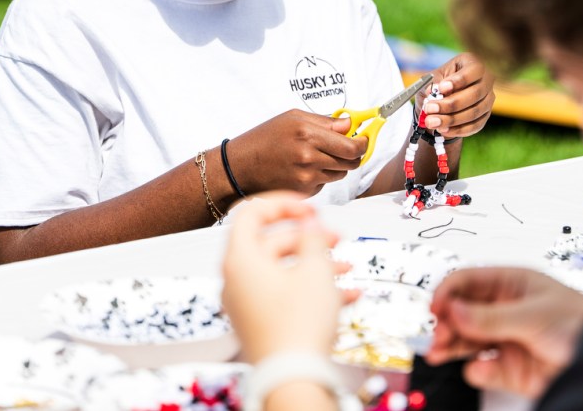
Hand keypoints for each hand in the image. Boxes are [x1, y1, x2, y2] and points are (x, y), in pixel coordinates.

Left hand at [221, 193, 342, 362]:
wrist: (293, 380)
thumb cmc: (298, 327)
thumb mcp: (315, 270)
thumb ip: (312, 237)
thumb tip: (308, 221)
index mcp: (240, 259)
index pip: (252, 212)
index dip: (283, 203)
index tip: (310, 208)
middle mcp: (236, 278)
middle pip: (270, 242)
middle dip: (308, 238)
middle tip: (335, 237)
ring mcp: (246, 302)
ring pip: (282, 270)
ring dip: (316, 264)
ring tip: (346, 268)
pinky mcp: (259, 322)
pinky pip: (284, 294)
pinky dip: (311, 289)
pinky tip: (345, 295)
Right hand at [226, 110, 366, 196]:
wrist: (239, 167)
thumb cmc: (264, 138)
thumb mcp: (292, 118)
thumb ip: (325, 121)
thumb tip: (350, 124)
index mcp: (307, 134)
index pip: (351, 146)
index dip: (363, 143)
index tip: (364, 138)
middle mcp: (309, 157)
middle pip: (351, 162)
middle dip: (354, 154)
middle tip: (348, 147)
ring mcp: (306, 178)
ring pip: (340, 173)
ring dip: (338, 165)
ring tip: (319, 155)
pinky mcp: (303, 192)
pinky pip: (325, 183)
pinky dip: (322, 176)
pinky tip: (305, 168)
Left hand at [421, 53, 494, 138]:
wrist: (441, 102)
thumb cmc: (436, 86)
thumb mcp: (431, 80)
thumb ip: (431, 84)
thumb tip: (432, 91)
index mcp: (472, 63)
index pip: (473, 70)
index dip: (458, 80)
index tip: (441, 88)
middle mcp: (486, 80)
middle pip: (475, 94)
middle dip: (450, 104)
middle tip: (430, 109)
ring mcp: (488, 99)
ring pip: (475, 112)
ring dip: (452, 119)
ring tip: (432, 122)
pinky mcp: (485, 115)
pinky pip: (475, 125)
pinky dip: (458, 129)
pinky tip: (443, 129)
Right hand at [427, 267, 582, 398]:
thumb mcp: (534, 316)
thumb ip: (492, 317)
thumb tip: (455, 310)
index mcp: (512, 284)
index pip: (469, 281)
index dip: (449, 292)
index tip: (436, 308)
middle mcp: (505, 310)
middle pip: (462, 312)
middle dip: (446, 322)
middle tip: (438, 335)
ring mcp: (506, 339)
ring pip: (466, 340)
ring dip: (451, 346)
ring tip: (439, 353)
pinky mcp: (510, 368)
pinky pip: (483, 368)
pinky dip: (476, 370)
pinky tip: (478, 368)